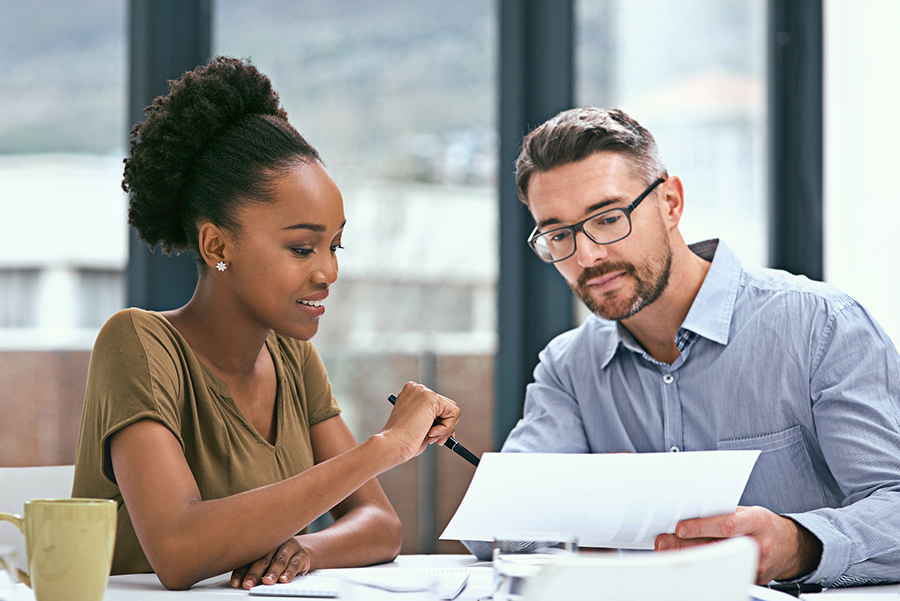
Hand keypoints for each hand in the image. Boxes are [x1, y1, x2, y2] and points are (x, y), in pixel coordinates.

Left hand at [230, 537, 310, 588]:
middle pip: (263, 558)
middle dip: (255, 573)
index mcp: (262, 543)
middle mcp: (276, 542)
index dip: (242, 571)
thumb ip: (253, 569)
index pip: (249, 558)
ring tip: (267, 581)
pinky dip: (289, 572)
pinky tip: (284, 579)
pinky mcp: (302, 554)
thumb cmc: (278, 558)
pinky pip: (295, 563)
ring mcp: (290, 547)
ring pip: (280, 560)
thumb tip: (239, 583)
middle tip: (249, 584)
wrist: (301, 552)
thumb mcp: (265, 561)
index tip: (236, 583)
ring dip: (272, 572)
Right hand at [379, 382, 460, 461]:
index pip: (435, 405)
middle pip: (446, 405)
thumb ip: (433, 420)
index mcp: (410, 394)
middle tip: (436, 440)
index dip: (438, 422)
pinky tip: (431, 433)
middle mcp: (416, 389)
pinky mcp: (431, 398)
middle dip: (445, 425)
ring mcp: (423, 391)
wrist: (393, 445)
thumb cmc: (403, 441)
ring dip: (446, 428)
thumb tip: (451, 424)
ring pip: (451, 409)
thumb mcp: (419, 426)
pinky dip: (448, 427)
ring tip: (431, 437)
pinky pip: (453, 413)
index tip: (432, 436)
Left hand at [654, 506, 821, 583]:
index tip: (680, 528)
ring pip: (717, 563)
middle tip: (665, 540)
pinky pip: (724, 574)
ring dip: (689, 558)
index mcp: (757, 521)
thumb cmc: (763, 525)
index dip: (702, 527)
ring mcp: (755, 565)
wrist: (790, 546)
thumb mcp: (748, 512)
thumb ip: (722, 513)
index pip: (727, 524)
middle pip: (716, 547)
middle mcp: (757, 544)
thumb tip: (688, 514)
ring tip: (669, 551)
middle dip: (686, 545)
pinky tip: (688, 563)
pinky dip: (703, 569)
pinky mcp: (751, 579)